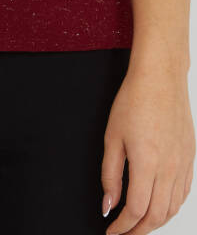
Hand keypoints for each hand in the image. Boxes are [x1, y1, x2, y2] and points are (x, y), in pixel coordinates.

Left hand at [101, 59, 194, 233]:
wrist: (161, 79)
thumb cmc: (134, 101)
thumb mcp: (112, 137)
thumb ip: (110, 175)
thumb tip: (108, 204)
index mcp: (147, 163)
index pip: (136, 210)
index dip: (122, 227)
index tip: (111, 231)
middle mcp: (169, 168)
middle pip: (156, 216)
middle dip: (138, 231)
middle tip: (123, 234)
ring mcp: (183, 164)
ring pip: (172, 208)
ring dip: (155, 222)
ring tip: (138, 225)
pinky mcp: (190, 158)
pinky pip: (183, 193)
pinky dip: (171, 207)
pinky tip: (159, 207)